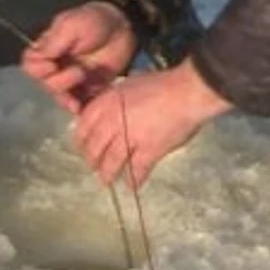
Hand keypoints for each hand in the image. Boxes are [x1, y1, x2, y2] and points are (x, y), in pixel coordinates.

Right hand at [21, 0, 138, 112]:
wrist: (123, 27)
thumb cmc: (94, 21)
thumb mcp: (71, 25)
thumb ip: (54, 42)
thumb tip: (43, 59)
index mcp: (48, 50)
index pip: (31, 65)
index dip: (37, 69)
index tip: (52, 65)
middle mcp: (56, 67)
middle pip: (45, 84)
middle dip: (59, 82)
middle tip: (78, 72)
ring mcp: (72, 81)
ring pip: (59, 97)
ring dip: (66, 97)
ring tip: (80, 92)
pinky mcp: (88, 90)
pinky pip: (78, 104)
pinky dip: (78, 107)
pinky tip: (82, 107)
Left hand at [73, 58, 232, 188]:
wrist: (187, 91)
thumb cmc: (161, 83)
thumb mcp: (129, 84)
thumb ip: (113, 100)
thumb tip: (105, 112)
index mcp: (106, 103)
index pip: (82, 129)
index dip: (81, 141)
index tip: (84, 148)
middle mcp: (112, 122)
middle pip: (93, 149)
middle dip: (92, 161)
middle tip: (95, 166)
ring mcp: (129, 139)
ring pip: (110, 163)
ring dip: (107, 174)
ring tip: (106, 180)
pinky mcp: (148, 152)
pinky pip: (136, 172)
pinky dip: (133, 181)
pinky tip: (132, 186)